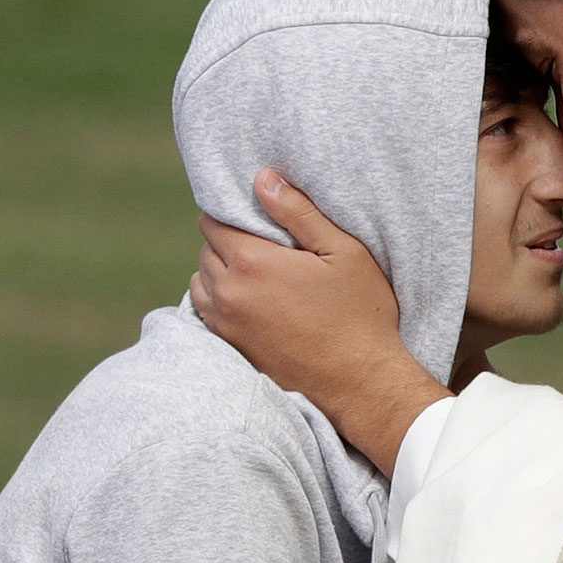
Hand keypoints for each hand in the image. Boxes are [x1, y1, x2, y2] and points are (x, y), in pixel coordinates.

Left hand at [190, 168, 448, 474]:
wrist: (361, 383)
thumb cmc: (360, 314)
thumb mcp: (343, 252)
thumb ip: (299, 212)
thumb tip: (262, 179)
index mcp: (252, 264)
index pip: (213, 222)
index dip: (234, 213)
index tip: (259, 218)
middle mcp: (228, 294)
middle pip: (206, 251)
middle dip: (229, 242)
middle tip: (268, 246)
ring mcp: (224, 326)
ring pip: (201, 283)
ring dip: (221, 273)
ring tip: (260, 275)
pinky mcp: (230, 350)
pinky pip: (207, 313)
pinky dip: (221, 302)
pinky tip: (255, 304)